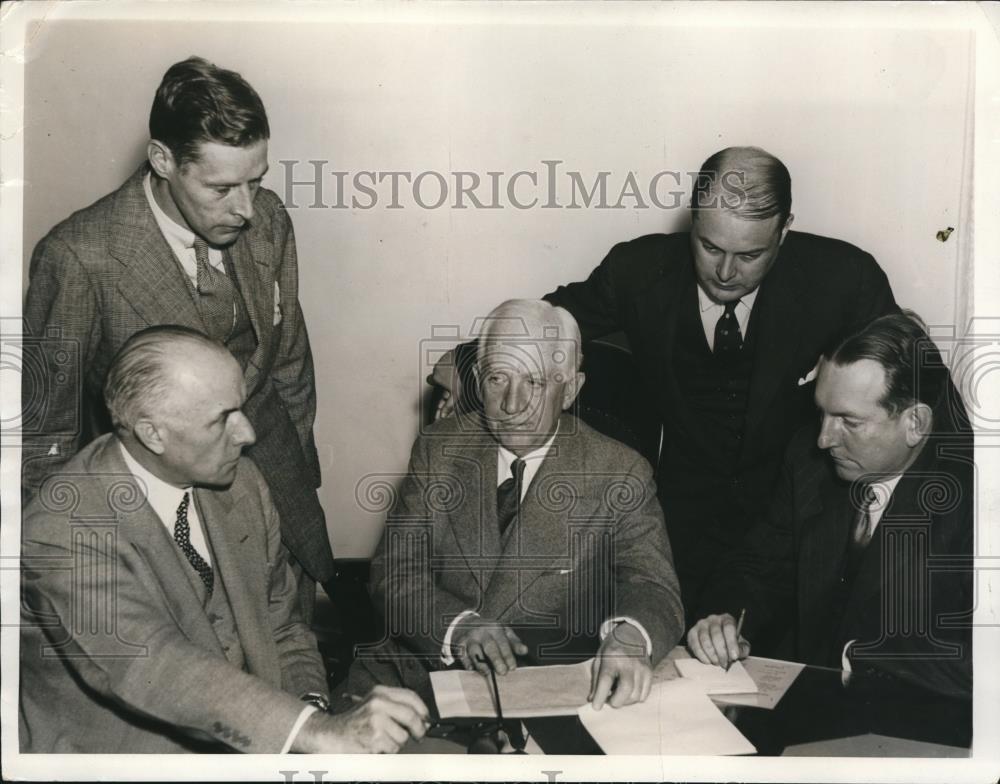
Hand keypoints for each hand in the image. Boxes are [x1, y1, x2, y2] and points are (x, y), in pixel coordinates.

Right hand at [293, 685, 428, 753]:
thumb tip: (424, 719)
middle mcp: (378, 702)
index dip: (423, 709)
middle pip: (411, 716)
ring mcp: (376, 720)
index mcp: (380, 692)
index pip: (410, 696)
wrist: (330, 734)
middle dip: (419, 729)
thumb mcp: (373, 705)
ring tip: (383, 739)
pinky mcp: (374, 737)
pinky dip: (387, 750)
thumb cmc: (354, 722)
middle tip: (419, 735)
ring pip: (403, 736)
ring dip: (397, 743)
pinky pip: (393, 748)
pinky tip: (375, 745)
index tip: (426, 720)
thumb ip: (396, 707)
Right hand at [427, 349, 461, 419]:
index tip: (441, 386)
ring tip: (459, 373)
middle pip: (437, 372)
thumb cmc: (461, 376)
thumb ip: (448, 406)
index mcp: (436, 376)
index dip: (436, 384)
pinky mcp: (451, 352)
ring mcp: (444, 358)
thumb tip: (442, 415)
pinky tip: (462, 366)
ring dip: (449, 369)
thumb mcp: (455, 395)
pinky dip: (454, 362)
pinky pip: (450, 358)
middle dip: (443, 377)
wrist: (468, 359)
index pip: (430, 380)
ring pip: (443, 365)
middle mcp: (437, 366)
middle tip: (452, 380)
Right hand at [453, 617, 527, 675]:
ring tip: (487, 673)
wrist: (467, 623)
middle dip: (496, 660)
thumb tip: (524, 651)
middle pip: (489, 646)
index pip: (502, 642)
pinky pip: (462, 655)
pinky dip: (467, 663)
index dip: (508, 655)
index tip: (512, 667)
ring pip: (475, 652)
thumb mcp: (503, 632)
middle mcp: (481, 632)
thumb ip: (514, 642)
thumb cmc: (490, 631)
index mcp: (494, 627)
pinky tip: (472, 669)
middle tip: (503, 672)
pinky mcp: (459, 645)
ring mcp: (469, 638)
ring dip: (481, 664)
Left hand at [589, 622, 652, 709]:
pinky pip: (644, 695)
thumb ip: (596, 680)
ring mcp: (641, 668)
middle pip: (625, 690)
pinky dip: (635, 698)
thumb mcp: (599, 659)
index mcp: (612, 657)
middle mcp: (629, 662)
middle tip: (609, 700)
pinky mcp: (649, 673)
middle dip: (616, 702)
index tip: (596, 707)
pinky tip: (628, 692)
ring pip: (635, 695)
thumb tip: (593, 699)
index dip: (601, 696)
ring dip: (625, 701)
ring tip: (618, 694)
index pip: (606, 679)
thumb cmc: (612, 649)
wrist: (631, 636)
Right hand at [687, 613, 750, 669]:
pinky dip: (702, 655)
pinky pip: (695, 645)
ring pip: (705, 640)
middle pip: (716, 634)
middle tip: (725, 664)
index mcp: (727, 619)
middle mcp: (713, 619)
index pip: (729, 627)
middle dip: (721, 652)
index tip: (734, 657)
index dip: (731, 643)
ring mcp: (701, 625)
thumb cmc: (730, 643)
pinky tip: (708, 661)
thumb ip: (742, 649)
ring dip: (711, 654)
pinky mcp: (692, 633)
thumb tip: (736, 654)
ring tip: (717, 663)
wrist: (717, 642)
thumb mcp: (741, 645)